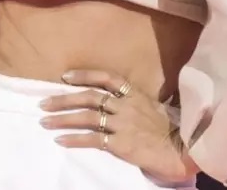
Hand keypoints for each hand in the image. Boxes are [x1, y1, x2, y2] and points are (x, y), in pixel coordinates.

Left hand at [40, 70, 198, 184]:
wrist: (183, 151)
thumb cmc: (172, 130)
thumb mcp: (155, 107)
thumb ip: (135, 101)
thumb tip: (119, 97)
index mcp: (135, 94)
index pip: (106, 78)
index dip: (84, 75)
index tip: (64, 77)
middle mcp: (126, 105)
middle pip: (89, 97)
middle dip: (63, 99)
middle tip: (43, 103)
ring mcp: (123, 124)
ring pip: (87, 117)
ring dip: (62, 118)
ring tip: (45, 121)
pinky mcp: (121, 143)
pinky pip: (93, 139)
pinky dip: (74, 139)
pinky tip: (60, 140)